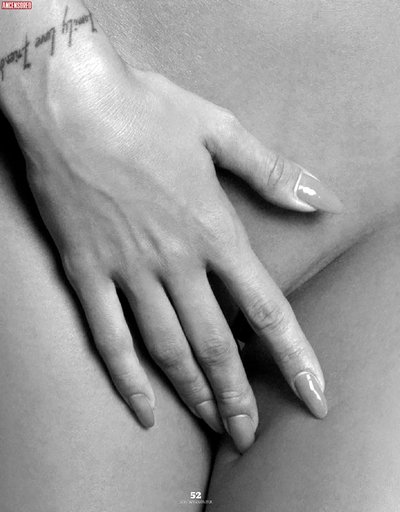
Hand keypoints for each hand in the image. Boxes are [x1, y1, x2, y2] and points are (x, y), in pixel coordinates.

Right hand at [19, 52, 340, 451]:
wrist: (70, 100)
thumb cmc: (146, 110)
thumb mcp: (220, 130)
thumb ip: (273, 172)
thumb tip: (323, 200)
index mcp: (213, 231)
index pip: (265, 310)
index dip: (294, 357)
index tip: (312, 396)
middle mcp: (174, 262)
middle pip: (216, 346)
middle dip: (237, 396)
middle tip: (250, 433)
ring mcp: (127, 271)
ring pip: (167, 350)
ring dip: (193, 394)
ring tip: (212, 425)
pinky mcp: (85, 272)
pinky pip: (107, 337)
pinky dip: (125, 378)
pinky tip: (142, 409)